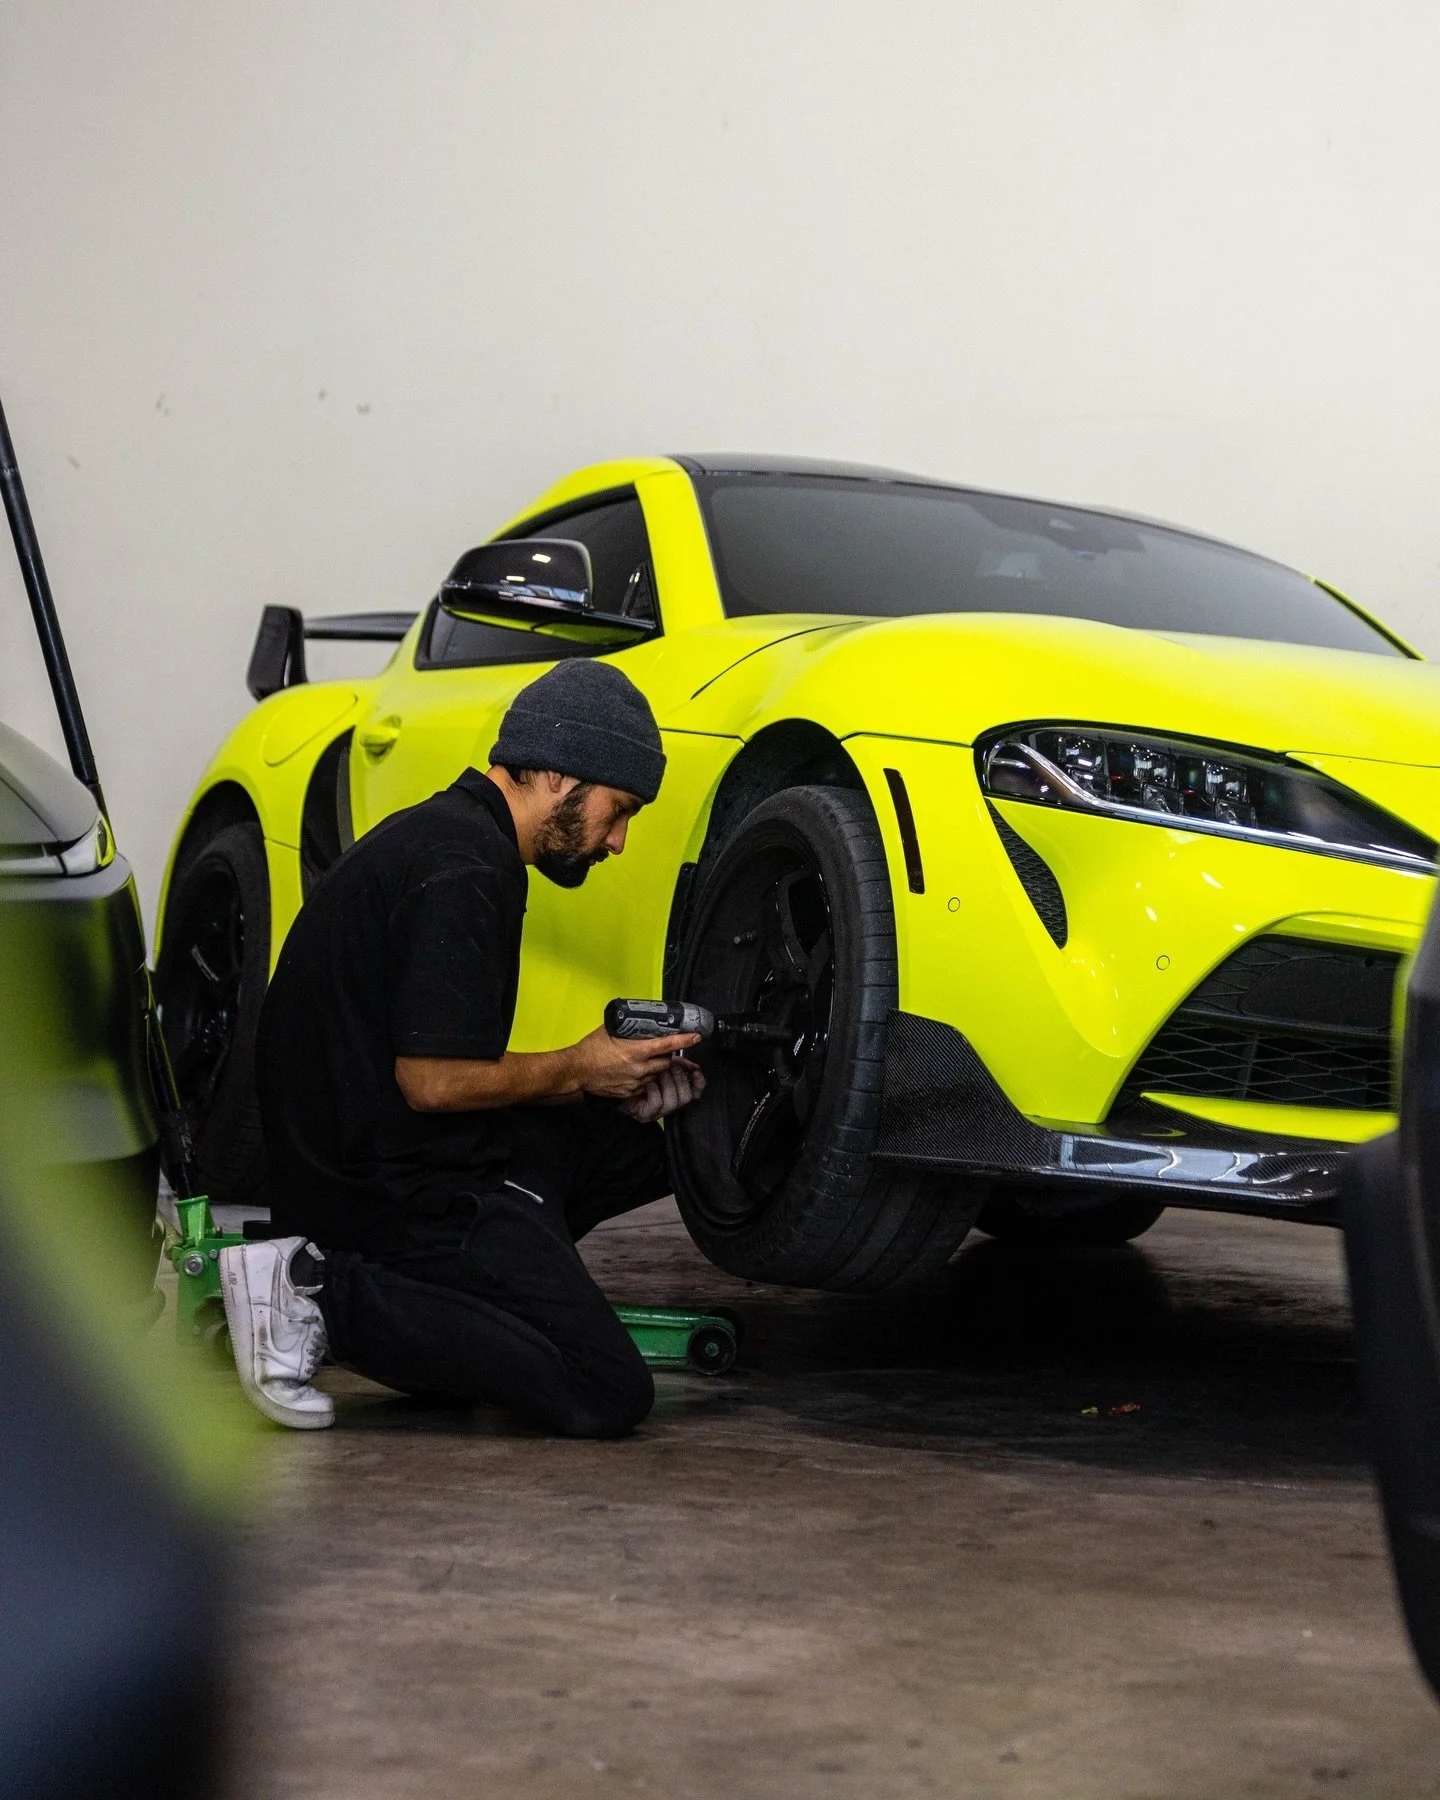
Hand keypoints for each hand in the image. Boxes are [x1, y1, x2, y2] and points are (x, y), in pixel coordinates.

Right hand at [570, 1025, 702, 1101]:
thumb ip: (628, 1027)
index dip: (684, 1040)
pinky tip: (635, 1071)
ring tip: (644, 1060)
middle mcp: (639, 1068)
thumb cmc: (591, 1049)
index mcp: (636, 1051)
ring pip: (657, 1074)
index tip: (696, 1036)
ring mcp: (636, 1082)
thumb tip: (639, 1020)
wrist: (577, 1072)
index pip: (667, 1045)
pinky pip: (646, 1084)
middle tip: (663, 1049)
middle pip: (666, 1062)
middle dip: (667, 1055)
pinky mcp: (631, 1092)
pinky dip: (645, 1077)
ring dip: (656, 1067)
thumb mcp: (610, 1030)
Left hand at [620, 1059, 706, 1122]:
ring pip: (673, 1102)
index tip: (696, 1071)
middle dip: (680, 1079)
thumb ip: (676, 1063)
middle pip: (686, 1097)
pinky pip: (657, 1103)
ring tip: (659, 1073)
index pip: (695, 1093)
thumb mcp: (659, 1064)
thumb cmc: (636, 1072)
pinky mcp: (646, 1115)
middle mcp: (669, 1104)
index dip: (699, 1083)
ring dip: (668, 1084)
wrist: (613, 1081)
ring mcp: (658, 1112)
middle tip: (671, 1066)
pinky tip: (647, 1083)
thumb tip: (691, 1060)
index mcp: (675, 1091)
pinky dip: (654, 1090)